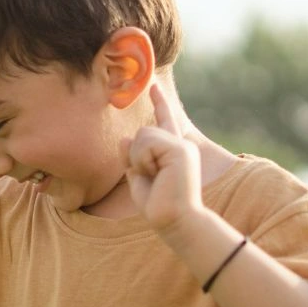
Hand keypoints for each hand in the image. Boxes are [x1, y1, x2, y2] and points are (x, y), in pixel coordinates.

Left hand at [124, 84, 202, 230]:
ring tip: (154, 177)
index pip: (164, 120)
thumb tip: (125, 138)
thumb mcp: (138, 179)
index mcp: (173, 150)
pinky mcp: (180, 150)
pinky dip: (142, 161)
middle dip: (135, 156)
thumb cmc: (157, 206)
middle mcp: (180, 144)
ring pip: (142, 136)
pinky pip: (146, 144)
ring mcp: (182, 146)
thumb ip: (131, 158)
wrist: (174, 221)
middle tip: (150, 178)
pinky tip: (156, 174)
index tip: (153, 85)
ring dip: (138, 160)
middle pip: (142, 132)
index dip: (160, 102)